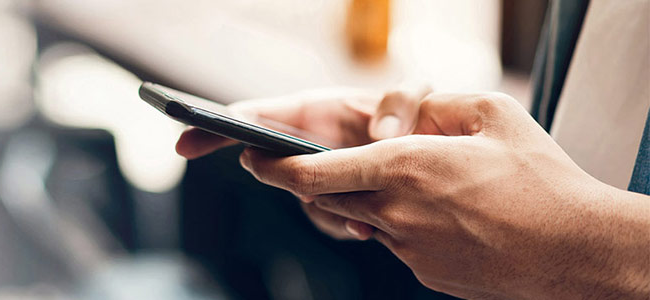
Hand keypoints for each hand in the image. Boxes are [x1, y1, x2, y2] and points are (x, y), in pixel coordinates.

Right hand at [176, 86, 428, 239]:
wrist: (437, 157)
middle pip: (264, 162)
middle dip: (269, 175)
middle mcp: (307, 144)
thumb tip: (383, 138)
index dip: (216, 127)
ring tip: (354, 215)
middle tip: (295, 182)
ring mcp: (320, 175)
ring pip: (301, 197)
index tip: (186, 141)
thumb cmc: (419, 115)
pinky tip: (366, 228)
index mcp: (313, 111)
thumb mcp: (412, 96)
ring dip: (322, 208)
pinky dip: (345, 226)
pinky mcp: (338, 201)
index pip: (253, 115)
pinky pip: (328, 219)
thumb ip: (399, 102)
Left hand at [239, 93, 649, 298]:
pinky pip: (394, 243)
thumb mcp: (494, 114)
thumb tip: (404, 113)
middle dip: (312, 182)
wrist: (576, 250)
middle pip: (328, 198)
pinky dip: (399, 225)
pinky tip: (439, 216)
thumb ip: (438, 103)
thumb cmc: (541, 180)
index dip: (274, 167)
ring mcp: (407, 249)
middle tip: (310, 167)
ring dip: (367, 201)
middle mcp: (395, 212)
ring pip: (363, 220)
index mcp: (404, 168)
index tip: (251, 158)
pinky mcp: (423, 273)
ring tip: (411, 187)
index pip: (313, 173)